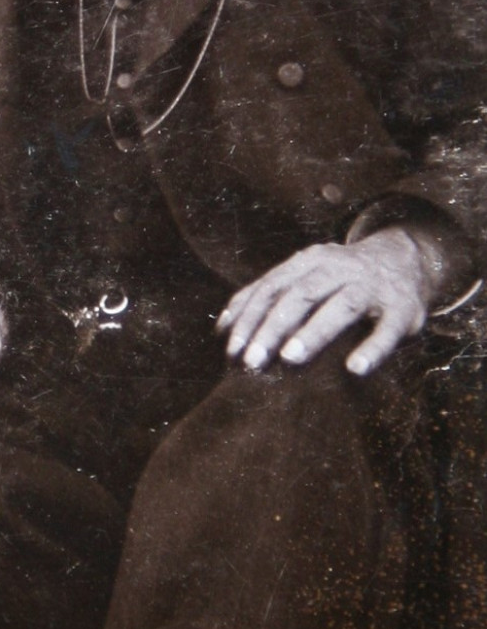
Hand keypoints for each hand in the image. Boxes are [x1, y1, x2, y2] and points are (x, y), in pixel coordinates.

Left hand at [217, 226, 435, 376]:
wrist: (406, 259)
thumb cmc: (342, 278)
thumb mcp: (305, 276)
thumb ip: (268, 296)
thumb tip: (223, 327)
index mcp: (310, 261)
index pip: (272, 287)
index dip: (250, 317)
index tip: (231, 349)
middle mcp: (339, 268)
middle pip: (301, 295)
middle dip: (272, 328)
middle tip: (252, 361)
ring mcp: (372, 287)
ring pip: (341, 306)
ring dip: (314, 332)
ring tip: (290, 358)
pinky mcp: (403, 309)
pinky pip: (387, 330)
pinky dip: (372, 349)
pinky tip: (355, 369)